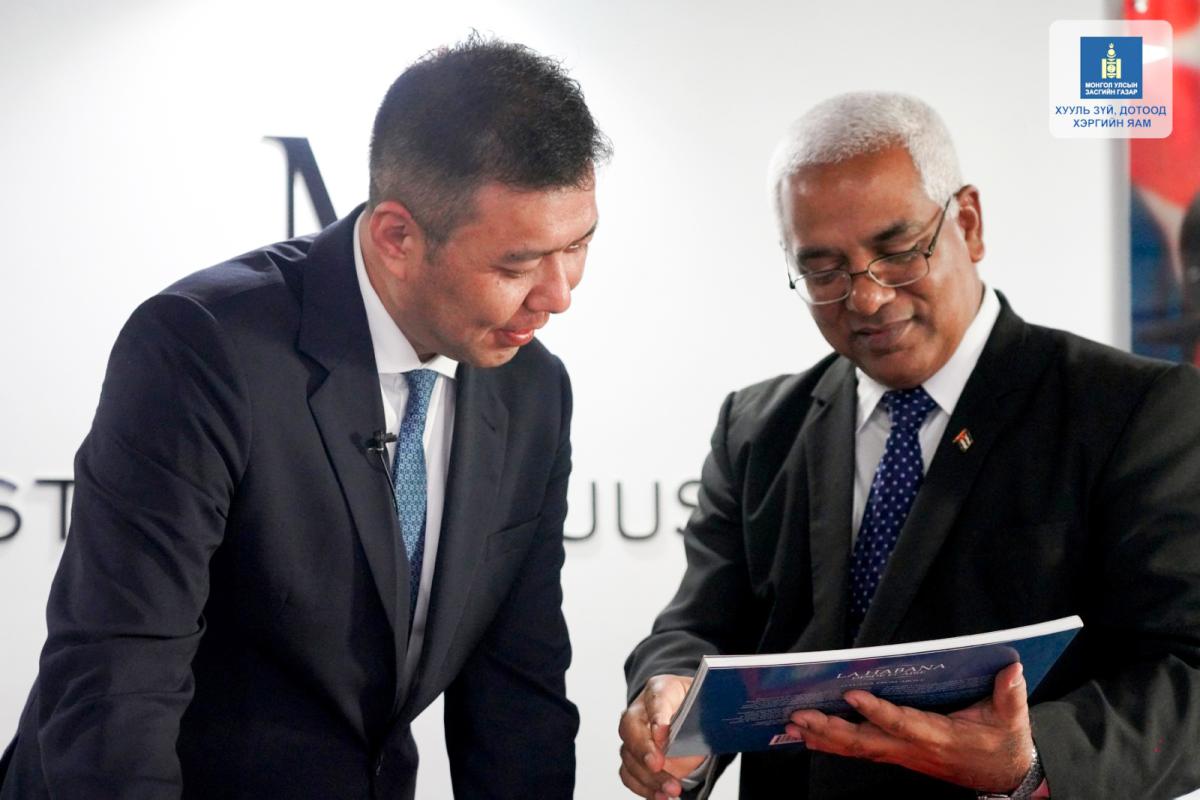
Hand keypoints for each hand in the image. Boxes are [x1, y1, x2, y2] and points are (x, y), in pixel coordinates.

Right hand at [618, 674, 705, 798]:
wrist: (686, 711)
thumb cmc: (694, 704)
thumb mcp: (705, 701)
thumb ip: (705, 712)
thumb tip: (712, 729)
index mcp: (660, 689)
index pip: (656, 699)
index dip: (658, 717)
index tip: (664, 735)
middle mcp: (640, 710)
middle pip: (631, 728)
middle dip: (644, 749)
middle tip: (658, 764)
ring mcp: (633, 734)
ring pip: (629, 755)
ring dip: (648, 776)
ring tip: (671, 789)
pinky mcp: (632, 756)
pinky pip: (628, 773)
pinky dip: (643, 787)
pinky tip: (660, 795)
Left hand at [786, 661, 1033, 792]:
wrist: (1004, 776)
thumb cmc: (1003, 742)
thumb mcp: (1012, 719)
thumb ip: (1009, 694)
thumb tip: (1011, 667)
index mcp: (939, 737)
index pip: (902, 723)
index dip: (877, 712)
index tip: (853, 695)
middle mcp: (914, 749)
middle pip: (866, 742)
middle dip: (831, 730)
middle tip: (800, 716)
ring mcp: (903, 755)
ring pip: (857, 749)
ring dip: (823, 738)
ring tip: (793, 726)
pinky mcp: (897, 755)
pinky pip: (860, 752)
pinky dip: (832, 744)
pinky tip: (808, 737)